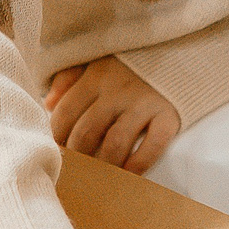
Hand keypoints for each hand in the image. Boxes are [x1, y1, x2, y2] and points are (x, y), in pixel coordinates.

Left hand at [45, 56, 180, 173]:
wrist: (180, 51)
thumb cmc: (132, 62)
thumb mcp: (98, 60)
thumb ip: (70, 78)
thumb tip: (48, 103)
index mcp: (96, 76)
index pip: (66, 113)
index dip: (56, 137)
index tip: (56, 151)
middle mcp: (117, 90)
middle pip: (87, 133)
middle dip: (78, 157)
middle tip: (77, 170)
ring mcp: (144, 103)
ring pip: (115, 143)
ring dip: (104, 166)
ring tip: (100, 177)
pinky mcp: (169, 115)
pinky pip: (152, 146)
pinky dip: (138, 164)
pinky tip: (129, 174)